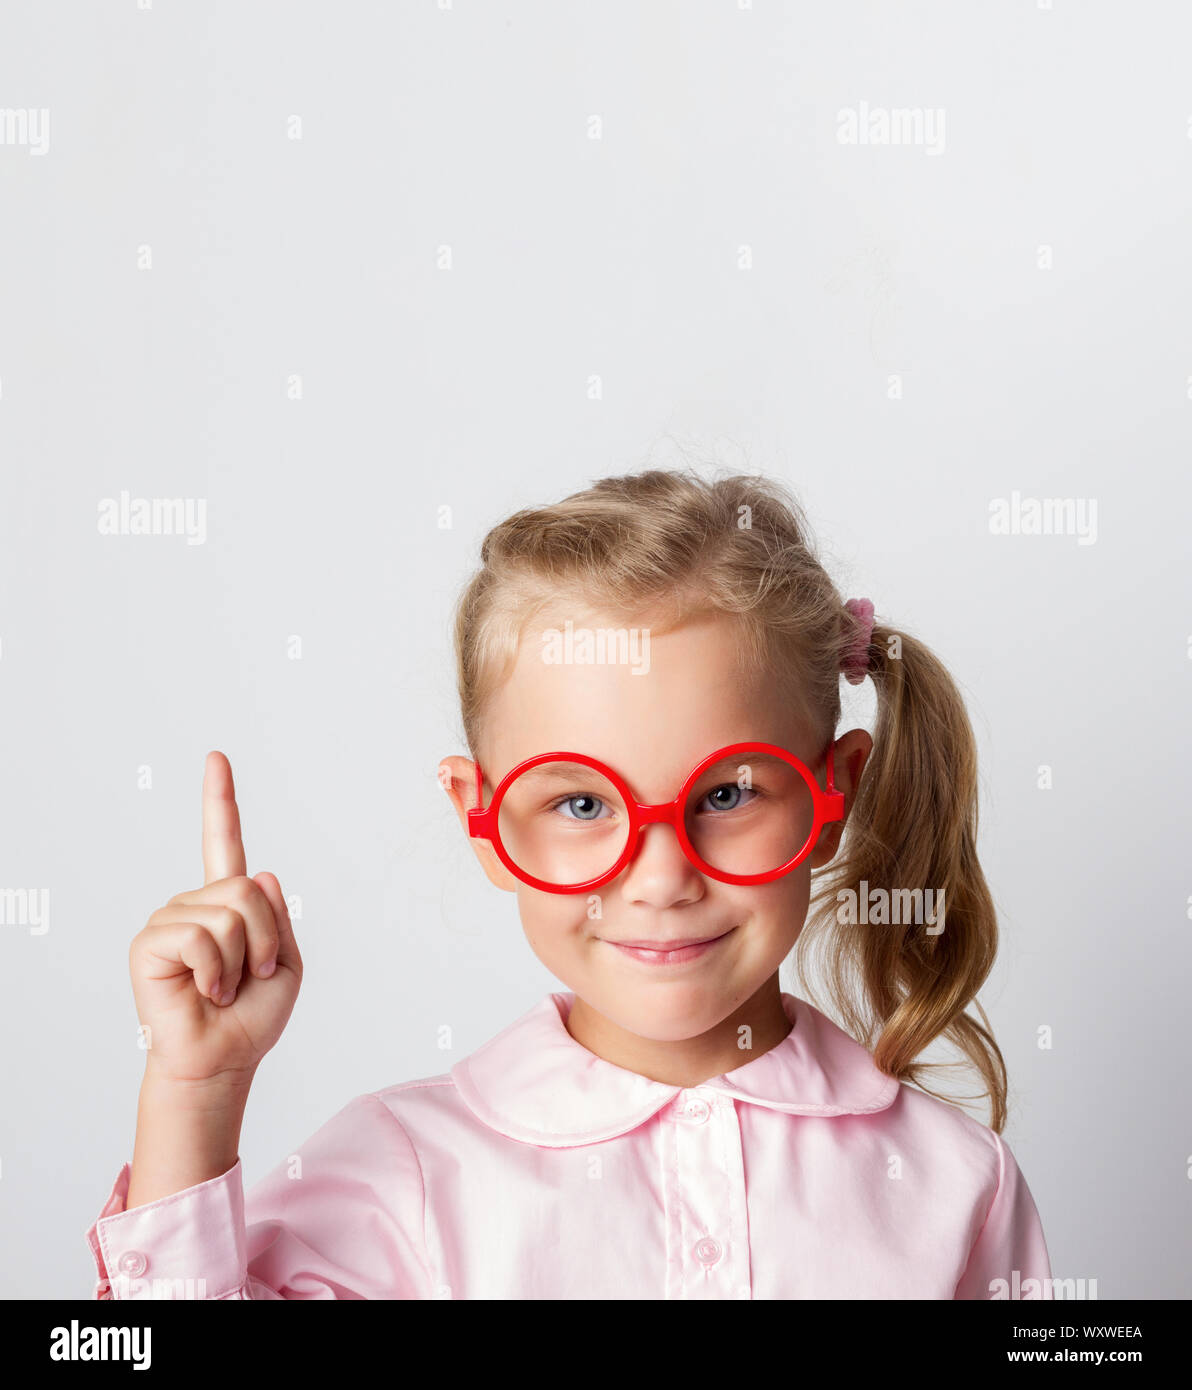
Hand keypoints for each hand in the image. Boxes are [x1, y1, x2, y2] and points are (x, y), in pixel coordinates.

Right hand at [128, 751, 302, 1088]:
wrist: (225, 1059)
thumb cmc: (252, 1016)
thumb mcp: (287, 962)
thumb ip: (278, 915)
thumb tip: (255, 873)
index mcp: (228, 903)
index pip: (222, 842)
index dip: (220, 800)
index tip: (216, 758)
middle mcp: (195, 903)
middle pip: (247, 889)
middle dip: (264, 938)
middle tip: (251, 975)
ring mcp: (170, 920)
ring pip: (229, 912)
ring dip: (242, 959)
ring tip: (226, 986)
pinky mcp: (150, 943)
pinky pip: (202, 936)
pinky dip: (217, 969)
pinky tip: (206, 990)